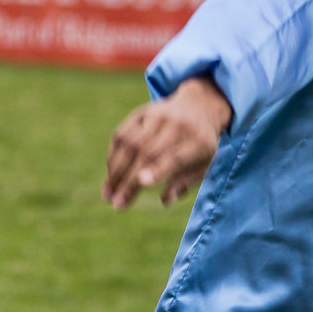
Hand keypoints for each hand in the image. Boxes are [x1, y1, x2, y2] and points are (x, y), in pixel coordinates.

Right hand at [102, 75, 232, 209]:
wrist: (199, 107)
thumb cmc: (200, 146)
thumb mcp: (204, 164)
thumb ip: (185, 182)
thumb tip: (165, 200)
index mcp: (199, 141)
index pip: (176, 156)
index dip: (159, 169)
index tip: (143, 184)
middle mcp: (177, 125)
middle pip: (148, 153)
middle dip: (130, 181)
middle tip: (117, 204)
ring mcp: (157, 116)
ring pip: (130, 143)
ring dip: (115, 171)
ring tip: (108, 194)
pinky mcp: (141, 113)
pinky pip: (121, 135)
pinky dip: (113, 157)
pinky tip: (111, 175)